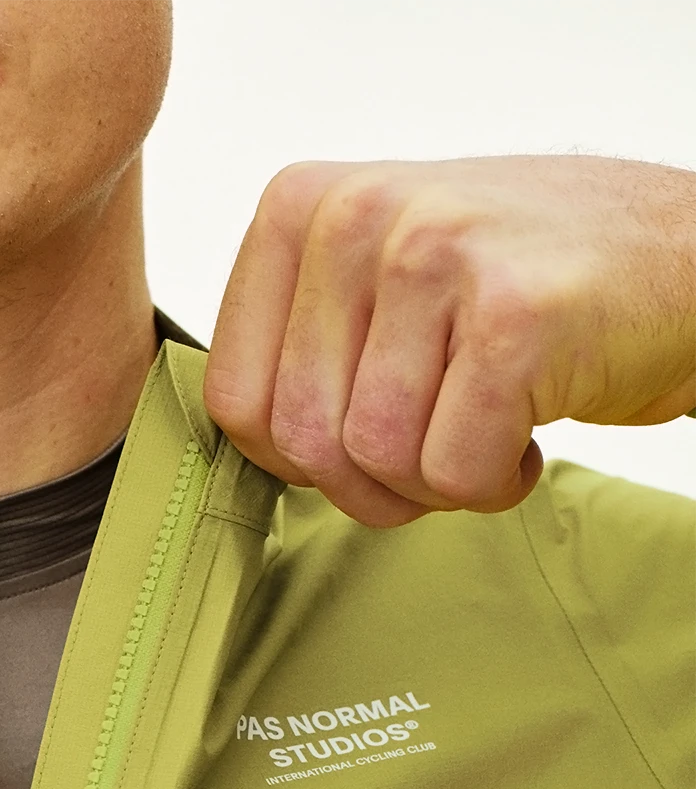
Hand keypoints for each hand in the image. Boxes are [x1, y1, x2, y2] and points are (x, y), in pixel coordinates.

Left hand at [205, 154, 695, 526]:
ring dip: (433, 485)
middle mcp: (356, 217)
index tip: (361, 440)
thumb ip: (298, 349)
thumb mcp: (376, 282)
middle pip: (302, 441)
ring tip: (483, 430)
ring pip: (375, 462)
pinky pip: (452, 472)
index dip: (297, 460)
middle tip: (435, 447)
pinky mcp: (511, 318)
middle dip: (369, 483)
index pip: (233, 399)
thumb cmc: (518, 287)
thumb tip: (247, 450)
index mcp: (301, 208)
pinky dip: (491, 485)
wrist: (681, 257)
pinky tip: (526, 435)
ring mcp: (433, 258)